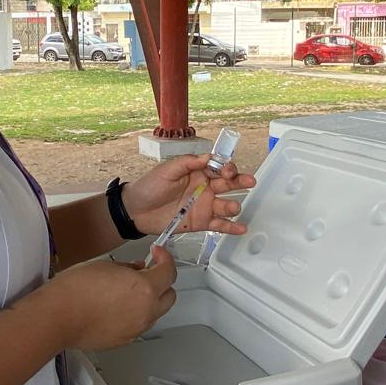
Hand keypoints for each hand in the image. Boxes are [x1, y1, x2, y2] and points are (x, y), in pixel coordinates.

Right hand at [39, 246, 176, 350]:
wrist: (58, 317)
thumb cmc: (76, 289)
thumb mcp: (105, 266)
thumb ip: (128, 268)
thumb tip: (136, 269)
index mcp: (145, 288)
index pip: (169, 271)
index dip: (164, 258)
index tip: (157, 254)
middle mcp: (146, 311)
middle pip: (169, 296)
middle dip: (162, 282)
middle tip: (148, 271)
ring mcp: (136, 328)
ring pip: (155, 312)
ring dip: (150, 300)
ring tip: (129, 291)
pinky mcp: (124, 340)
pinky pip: (139, 324)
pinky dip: (135, 314)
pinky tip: (118, 307)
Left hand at [124, 154, 256, 237]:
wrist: (136, 210)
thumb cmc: (149, 186)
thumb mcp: (167, 170)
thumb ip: (188, 163)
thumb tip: (208, 157)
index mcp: (198, 172)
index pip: (219, 167)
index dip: (227, 168)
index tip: (227, 171)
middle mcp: (205, 188)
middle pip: (228, 184)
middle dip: (240, 181)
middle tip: (249, 181)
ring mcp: (204, 206)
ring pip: (225, 205)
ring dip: (233, 205)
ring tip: (234, 207)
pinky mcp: (201, 222)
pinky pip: (220, 225)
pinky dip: (231, 227)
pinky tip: (241, 228)